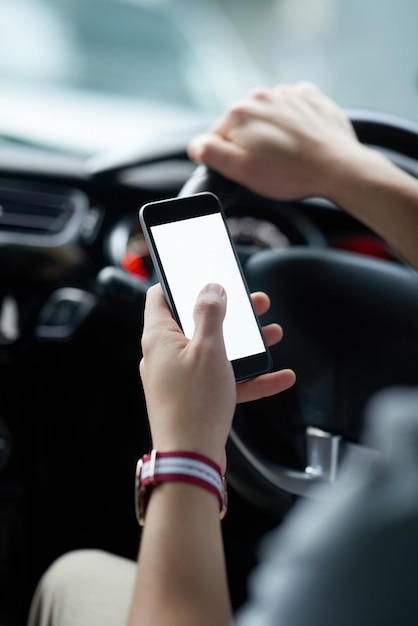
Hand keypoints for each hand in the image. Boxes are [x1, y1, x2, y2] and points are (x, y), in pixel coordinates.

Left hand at [139, 283, 294, 466]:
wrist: (191, 460)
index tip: (203, 273)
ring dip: (245, 342)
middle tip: (253, 302)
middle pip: (196, 322)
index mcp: (159, 337)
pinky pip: (224, 380)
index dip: (180, 281)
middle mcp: (166, 355)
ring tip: (272, 333)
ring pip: (215, 350)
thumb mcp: (208, 349)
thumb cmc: (194, 404)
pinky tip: (280, 376)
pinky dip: (249, 376)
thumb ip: (210, 313)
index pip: (161, 296)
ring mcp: (181, 378)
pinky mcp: (196, 398)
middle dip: (229, 311)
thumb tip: (211, 288)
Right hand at [187, 82, 360, 200]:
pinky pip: (292, 109)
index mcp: (238, 113)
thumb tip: (196, 145)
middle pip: (243, 125)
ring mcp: (287, 93)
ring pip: (267, 117)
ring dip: (272, 133)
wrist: (337, 167)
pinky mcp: (310, 97)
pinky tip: (301, 142)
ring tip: (288, 156)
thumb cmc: (290, 173)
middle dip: (251, 143)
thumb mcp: (241, 171)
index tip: (248, 169)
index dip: (229, 158)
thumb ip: (211, 154)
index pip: (218, 137)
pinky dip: (293, 124)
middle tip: (270, 166)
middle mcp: (260, 96)